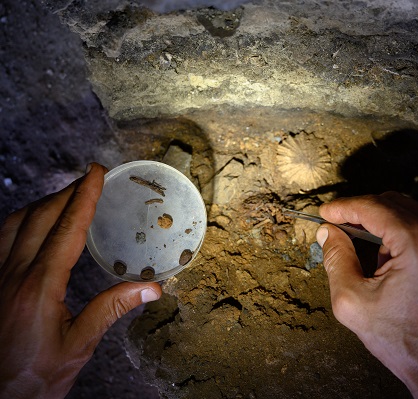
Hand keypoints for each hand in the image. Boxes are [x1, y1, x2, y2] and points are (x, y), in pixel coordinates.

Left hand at [0, 163, 161, 398]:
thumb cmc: (33, 378)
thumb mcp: (79, 346)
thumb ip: (112, 310)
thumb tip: (152, 288)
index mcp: (38, 287)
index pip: (66, 230)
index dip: (84, 198)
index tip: (97, 174)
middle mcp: (12, 275)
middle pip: (39, 217)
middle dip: (66, 192)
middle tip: (89, 179)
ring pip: (15, 223)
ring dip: (42, 203)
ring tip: (66, 195)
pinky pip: (2, 239)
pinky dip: (21, 221)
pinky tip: (34, 224)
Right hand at [317, 192, 417, 397]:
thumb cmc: (405, 341)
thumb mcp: (354, 303)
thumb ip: (336, 260)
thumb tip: (328, 233)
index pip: (374, 207)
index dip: (345, 207)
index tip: (327, 212)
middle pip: (396, 203)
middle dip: (365, 212)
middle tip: (341, 227)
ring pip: (416, 214)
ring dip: (388, 226)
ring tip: (376, 260)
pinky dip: (412, 236)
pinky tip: (400, 264)